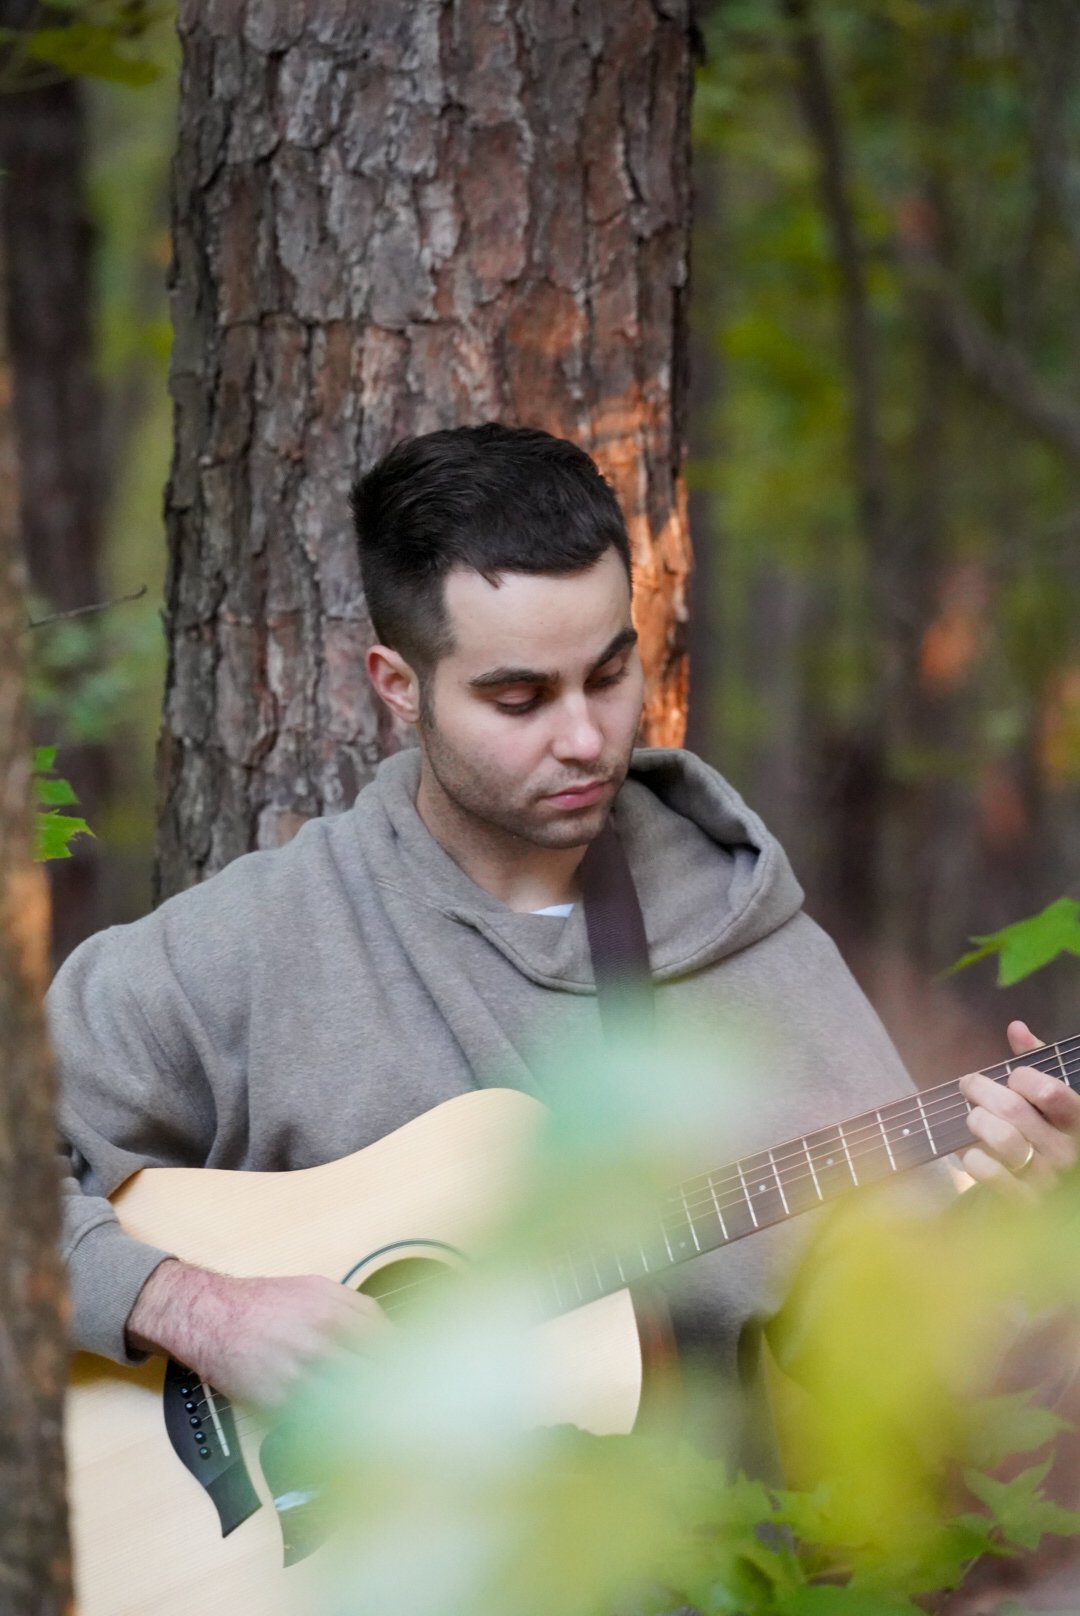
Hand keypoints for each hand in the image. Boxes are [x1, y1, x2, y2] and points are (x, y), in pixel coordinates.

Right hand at [127, 1259, 389, 1407]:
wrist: (213, 1316)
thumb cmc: (269, 1302)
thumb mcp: (320, 1288)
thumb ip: (361, 1309)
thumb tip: (395, 1337)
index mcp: (335, 1313)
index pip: (387, 1347)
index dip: (409, 1366)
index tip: (420, 1379)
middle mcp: (319, 1344)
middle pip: (373, 1378)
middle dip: (396, 1394)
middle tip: (414, 1409)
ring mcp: (298, 1375)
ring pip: (348, 1404)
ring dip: (370, 1416)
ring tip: (390, 1427)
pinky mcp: (276, 1402)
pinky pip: (316, 1422)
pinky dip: (335, 1428)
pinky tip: (348, 1431)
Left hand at [959, 1020, 1079, 1193]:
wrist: (1057, 1194)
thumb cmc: (1051, 1133)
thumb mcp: (1055, 1098)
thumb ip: (1039, 1062)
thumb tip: (1017, 1028)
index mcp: (1078, 1122)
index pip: (1050, 1091)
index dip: (1023, 1077)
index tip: (1013, 1076)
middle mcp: (1067, 1152)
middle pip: (1012, 1109)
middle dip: (981, 1089)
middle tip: (970, 1085)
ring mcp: (1045, 1179)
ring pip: (998, 1137)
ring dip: (976, 1119)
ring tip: (974, 1117)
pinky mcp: (1022, 1201)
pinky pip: (986, 1170)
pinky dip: (971, 1155)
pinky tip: (973, 1150)